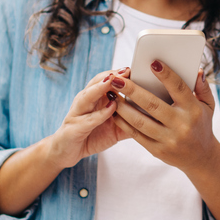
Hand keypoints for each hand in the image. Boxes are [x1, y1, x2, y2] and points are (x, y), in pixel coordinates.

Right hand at [0, 68, 130, 215]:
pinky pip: (88, 119)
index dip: (120, 74)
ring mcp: (78, 113)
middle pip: (97, 83)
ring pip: (88, 96)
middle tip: (127, 70)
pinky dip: (99, 113)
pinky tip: (110, 108)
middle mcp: (85, 101)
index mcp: (95, 99)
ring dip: (101, 87)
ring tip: (113, 80)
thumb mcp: (115, 128)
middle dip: (112, 75)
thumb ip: (131, 121)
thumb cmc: (91, 135)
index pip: (107, 80)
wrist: (65, 152)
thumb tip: (154, 117)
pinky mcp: (74, 128)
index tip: (136, 67)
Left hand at [107, 60, 219, 219]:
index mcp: (193, 111)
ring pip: (139, 121)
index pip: (179, 89)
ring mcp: (168, 139)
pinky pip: (136, 135)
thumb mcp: (208, 106)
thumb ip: (203, 88)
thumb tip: (196, 71)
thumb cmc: (202, 125)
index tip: (153, 63)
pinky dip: (123, 122)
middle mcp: (181, 125)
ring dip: (122, 106)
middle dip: (132, 90)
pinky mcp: (157, 150)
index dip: (166, 75)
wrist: (200, 158)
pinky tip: (114, 111)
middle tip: (117, 78)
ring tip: (111, 94)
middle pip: (152, 104)